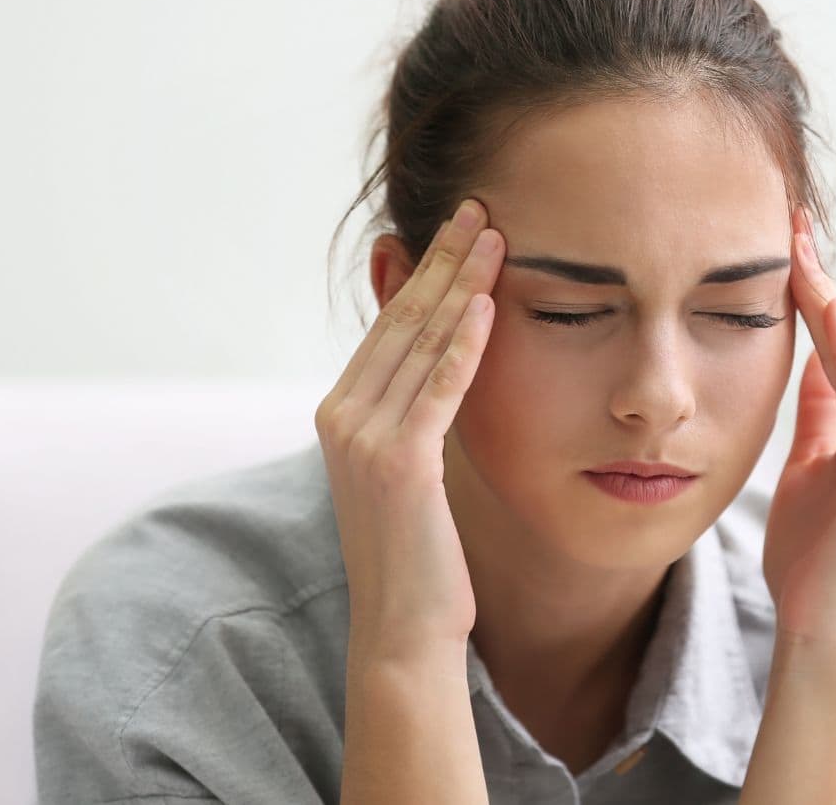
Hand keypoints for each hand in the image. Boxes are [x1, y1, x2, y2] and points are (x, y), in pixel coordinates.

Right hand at [313, 198, 504, 660]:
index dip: (427, 272)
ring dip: (460, 283)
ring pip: (421, 342)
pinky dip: (463, 344)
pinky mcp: (400, 464)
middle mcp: (343, 415)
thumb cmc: (419, 553)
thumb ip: (412, 414)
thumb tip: (435, 365)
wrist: (404, 628)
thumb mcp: (407, 470)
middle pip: (403, 319)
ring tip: (494, 234)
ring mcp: (365, 438)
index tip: (462, 229)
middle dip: (444, 259)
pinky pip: (439, 389)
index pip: (391, 324)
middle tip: (480, 206)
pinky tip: (487, 303)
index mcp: (341, 410)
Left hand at [762, 209, 835, 646]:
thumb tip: (813, 360)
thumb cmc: (810, 552)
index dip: (814, 290)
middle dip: (818, 280)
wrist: (818, 621)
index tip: (785, 237)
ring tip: (797, 249)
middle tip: (788, 221)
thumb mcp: (805, 464)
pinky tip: (823, 310)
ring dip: (828, 301)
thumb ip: (818, 413)